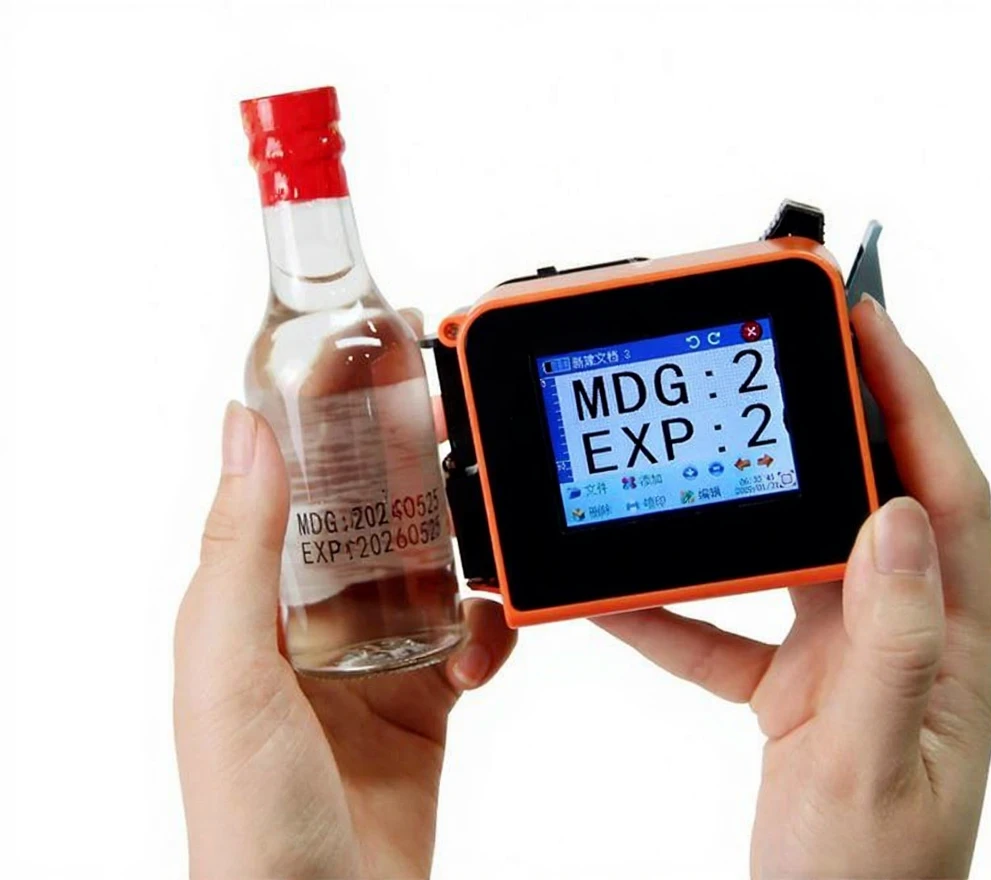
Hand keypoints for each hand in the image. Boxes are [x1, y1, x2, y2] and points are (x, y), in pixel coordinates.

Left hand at [174, 313, 515, 878]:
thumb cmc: (251, 821)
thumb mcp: (227, 671)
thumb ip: (239, 548)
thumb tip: (240, 425)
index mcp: (251, 606)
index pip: (290, 484)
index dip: (326, 418)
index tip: (368, 356)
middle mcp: (310, 626)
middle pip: (370, 513)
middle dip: (410, 461)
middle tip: (453, 410)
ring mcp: (374, 663)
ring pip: (431, 566)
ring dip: (463, 540)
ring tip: (491, 510)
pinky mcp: (429, 702)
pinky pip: (474, 635)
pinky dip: (493, 626)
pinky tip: (492, 632)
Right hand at [596, 296, 990, 878]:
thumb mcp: (874, 762)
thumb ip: (889, 639)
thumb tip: (893, 513)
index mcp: (952, 648)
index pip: (943, 490)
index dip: (907, 394)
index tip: (860, 318)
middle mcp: (906, 639)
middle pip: (870, 497)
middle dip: (826, 415)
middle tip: (776, 347)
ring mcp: (848, 662)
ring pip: (791, 553)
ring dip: (739, 505)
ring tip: (701, 444)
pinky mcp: (794, 691)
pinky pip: (728, 628)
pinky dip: (673, 608)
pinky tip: (617, 593)